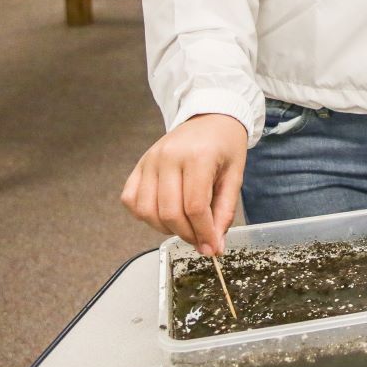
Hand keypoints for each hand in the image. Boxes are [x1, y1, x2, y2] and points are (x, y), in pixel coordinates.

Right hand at [121, 113, 247, 255]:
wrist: (211, 117)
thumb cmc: (225, 145)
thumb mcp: (235, 175)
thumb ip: (224, 211)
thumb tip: (215, 246)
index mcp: (198, 156)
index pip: (195, 206)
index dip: (203, 233)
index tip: (212, 248)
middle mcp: (169, 157)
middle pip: (170, 213)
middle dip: (187, 235)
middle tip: (201, 241)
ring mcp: (150, 160)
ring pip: (147, 211)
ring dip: (165, 229)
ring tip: (184, 226)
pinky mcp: (138, 165)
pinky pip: (131, 200)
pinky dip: (144, 215)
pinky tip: (164, 213)